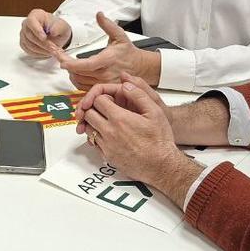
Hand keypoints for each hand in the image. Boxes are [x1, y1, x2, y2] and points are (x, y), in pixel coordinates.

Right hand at [19, 9, 71, 56]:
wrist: (56, 34)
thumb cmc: (57, 27)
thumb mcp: (62, 26)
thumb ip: (58, 27)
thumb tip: (52, 31)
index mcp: (36, 15)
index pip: (31, 21)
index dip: (37, 30)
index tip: (44, 38)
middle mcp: (27, 23)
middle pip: (30, 35)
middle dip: (43, 44)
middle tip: (54, 49)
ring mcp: (23, 34)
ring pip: (29, 44)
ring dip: (42, 50)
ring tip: (53, 52)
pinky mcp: (23, 43)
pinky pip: (28, 50)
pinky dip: (38, 53)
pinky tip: (46, 52)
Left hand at [50, 12, 160, 89]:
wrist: (139, 67)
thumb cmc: (128, 52)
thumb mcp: (120, 35)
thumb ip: (108, 25)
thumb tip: (99, 14)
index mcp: (107, 60)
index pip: (85, 65)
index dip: (71, 64)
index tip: (62, 59)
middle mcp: (104, 74)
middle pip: (78, 73)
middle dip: (66, 64)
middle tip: (59, 55)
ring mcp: (103, 83)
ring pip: (78, 81)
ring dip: (70, 72)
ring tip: (67, 63)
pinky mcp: (101, 88)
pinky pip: (83, 87)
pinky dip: (75, 79)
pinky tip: (74, 71)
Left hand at [78, 78, 202, 206]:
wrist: (160, 165)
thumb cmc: (160, 140)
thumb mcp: (155, 111)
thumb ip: (139, 95)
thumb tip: (125, 84)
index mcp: (120, 118)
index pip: (97, 100)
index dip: (102, 96)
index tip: (109, 99)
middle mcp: (109, 132)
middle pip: (88, 114)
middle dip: (94, 108)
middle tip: (104, 108)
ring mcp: (107, 145)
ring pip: (88, 129)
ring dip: (94, 122)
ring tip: (105, 120)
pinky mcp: (107, 156)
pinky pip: (94, 143)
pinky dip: (97, 137)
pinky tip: (108, 134)